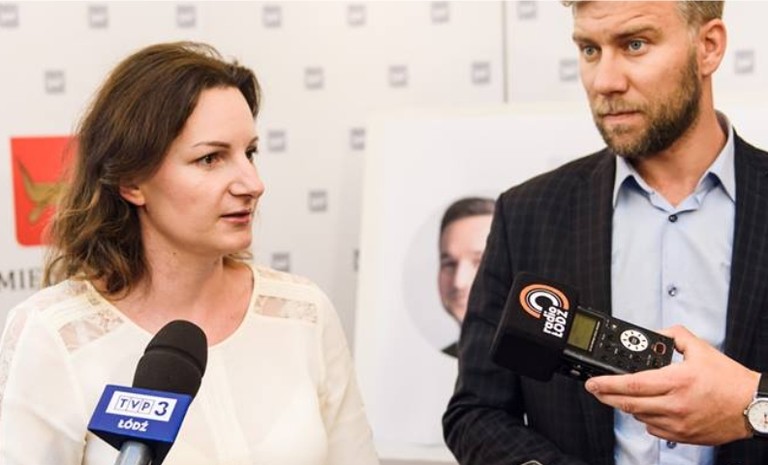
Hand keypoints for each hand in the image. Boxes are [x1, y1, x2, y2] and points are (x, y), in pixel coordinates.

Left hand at [584, 325, 759, 444]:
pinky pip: (653, 428)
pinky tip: (646, 408)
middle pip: (628, 404)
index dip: (606, 384)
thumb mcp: (701, 349)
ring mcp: (678, 423)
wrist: (752, 406)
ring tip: (621, 395)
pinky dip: (644, 417)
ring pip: (638, 416)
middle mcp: (674, 405)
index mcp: (676, 381)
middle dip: (605, 396)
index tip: (592, 382)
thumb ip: (675, 335)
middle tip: (595, 389)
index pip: (631, 384)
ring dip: (625, 405)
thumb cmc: (730, 381)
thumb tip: (657, 334)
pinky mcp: (683, 436)